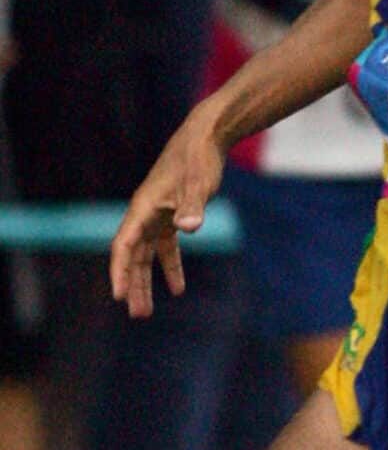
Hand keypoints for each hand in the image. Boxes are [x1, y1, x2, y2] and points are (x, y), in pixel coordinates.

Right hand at [110, 109, 226, 317]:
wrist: (207, 135)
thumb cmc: (199, 159)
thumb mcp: (197, 184)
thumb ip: (192, 206)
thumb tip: (188, 228)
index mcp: (142, 208)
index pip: (123, 245)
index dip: (119, 271)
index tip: (118, 296)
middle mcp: (144, 213)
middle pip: (132, 256)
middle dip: (133, 285)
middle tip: (137, 314)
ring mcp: (157, 214)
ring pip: (146, 255)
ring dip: (147, 281)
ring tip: (147, 311)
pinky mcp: (172, 213)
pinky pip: (165, 247)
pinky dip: (170, 266)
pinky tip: (178, 287)